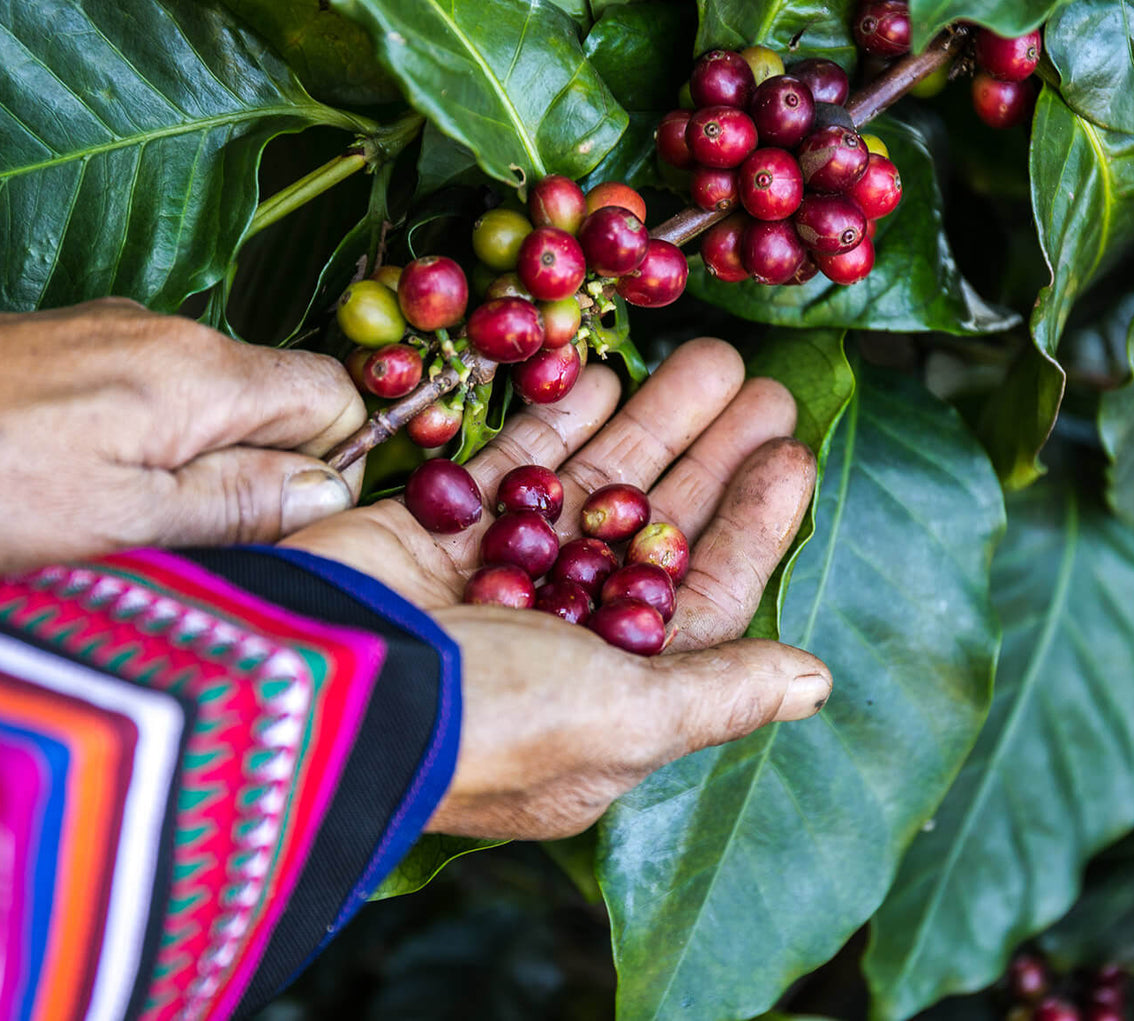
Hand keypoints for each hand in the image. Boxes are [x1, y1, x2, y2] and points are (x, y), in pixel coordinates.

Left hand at [0, 299, 365, 584]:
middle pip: (271, 398)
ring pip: (203, 405)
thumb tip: (332, 491)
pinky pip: (138, 400)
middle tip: (206, 552)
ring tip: (129, 535)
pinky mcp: (47, 355)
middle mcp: (158, 333)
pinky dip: (137, 452)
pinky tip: (75, 499)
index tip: (299, 529)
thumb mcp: (123, 527)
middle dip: (264, 475)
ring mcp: (98, 337)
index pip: (335, 392)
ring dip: (196, 472)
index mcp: (197, 371)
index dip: (340, 463)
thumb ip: (242, 503)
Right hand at [282, 339, 830, 838]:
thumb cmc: (488, 720)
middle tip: (762, 387)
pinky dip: (557, 422)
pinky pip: (511, 466)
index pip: (702, 599)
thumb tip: (815, 683)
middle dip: (708, 459)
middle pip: (653, 532)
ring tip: (708, 360)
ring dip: (649, 424)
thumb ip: (720, 693)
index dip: (751, 527)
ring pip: (590, 489)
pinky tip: (606, 373)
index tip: (792, 455)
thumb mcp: (623, 718)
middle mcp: (555, 640)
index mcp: (610, 700)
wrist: (317, 689)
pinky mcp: (433, 533)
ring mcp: (492, 581)